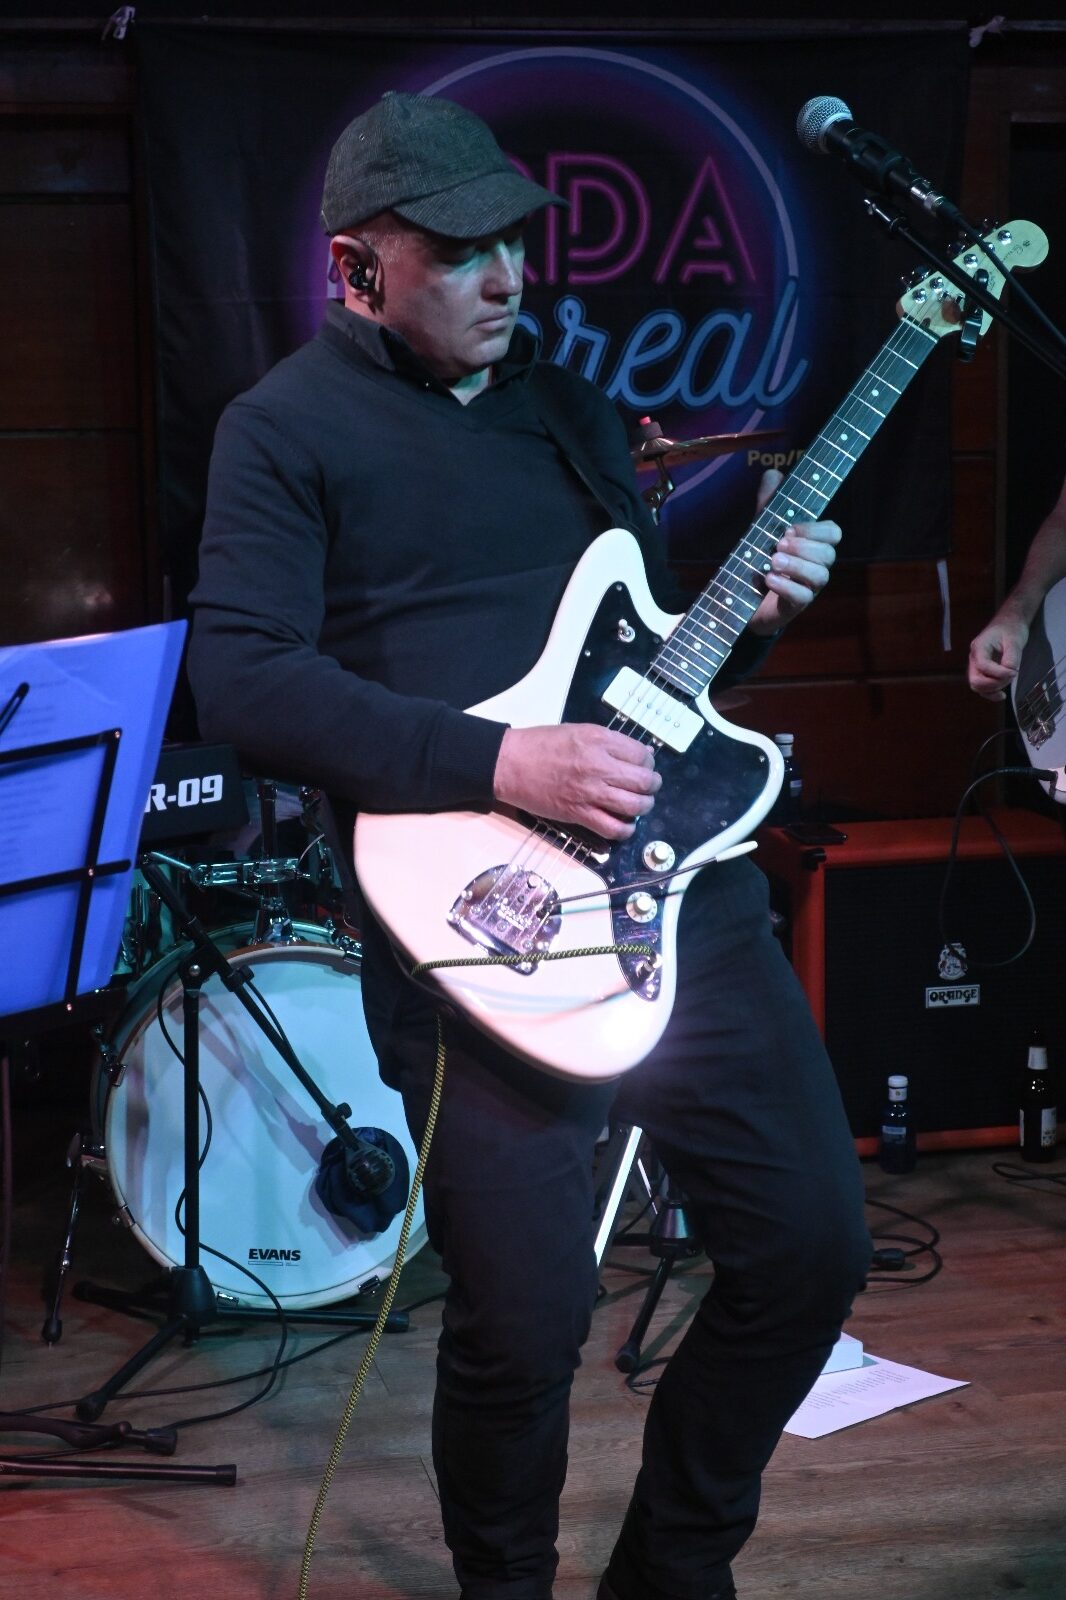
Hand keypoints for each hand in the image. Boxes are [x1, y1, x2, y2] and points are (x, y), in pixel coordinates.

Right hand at [493, 723, 660, 840]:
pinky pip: (613, 828)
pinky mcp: (579, 814)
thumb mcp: (579, 731)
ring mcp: (590, 792)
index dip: (648, 762)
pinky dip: (625, 829)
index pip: (642, 755)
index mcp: (599, 740)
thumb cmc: (540, 745)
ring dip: (643, 807)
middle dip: (652, 785)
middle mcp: (599, 766)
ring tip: (639, 804)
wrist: (510, 763)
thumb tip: (641, 754)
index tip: (644, 766)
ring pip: (635, 806)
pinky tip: (624, 824)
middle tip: (648, 786)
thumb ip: (610, 742)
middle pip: (644, 781)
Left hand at [748, 469, 840, 635]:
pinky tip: (769, 579)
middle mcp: (816, 565)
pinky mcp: (795, 606)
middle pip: (829, 554)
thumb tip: (773, 474)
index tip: (791, 527)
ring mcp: (808, 587)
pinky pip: (802, 598)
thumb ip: (769, 504)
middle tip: (779, 543)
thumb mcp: (762, 529)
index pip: (833, 533)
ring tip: (772, 561)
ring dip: (797, 566)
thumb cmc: (760, 560)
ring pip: (820, 576)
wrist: (742, 598)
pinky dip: (786, 587)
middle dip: (805, 546)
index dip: (816, 529)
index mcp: (812, 544)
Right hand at [968, 610, 1028, 698]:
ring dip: (993, 689)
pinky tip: (1002, 695)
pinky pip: (982, 687)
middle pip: (975, 680)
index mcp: (979, 647)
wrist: (1008, 623)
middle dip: (994, 684)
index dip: (999, 673)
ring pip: (977, 686)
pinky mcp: (982, 671)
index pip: (984, 666)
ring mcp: (976, 666)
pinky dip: (991, 693)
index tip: (1015, 672)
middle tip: (1010, 678)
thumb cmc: (1011, 629)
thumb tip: (1010, 674)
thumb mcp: (1014, 641)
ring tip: (1008, 681)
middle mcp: (974, 658)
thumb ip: (1011, 658)